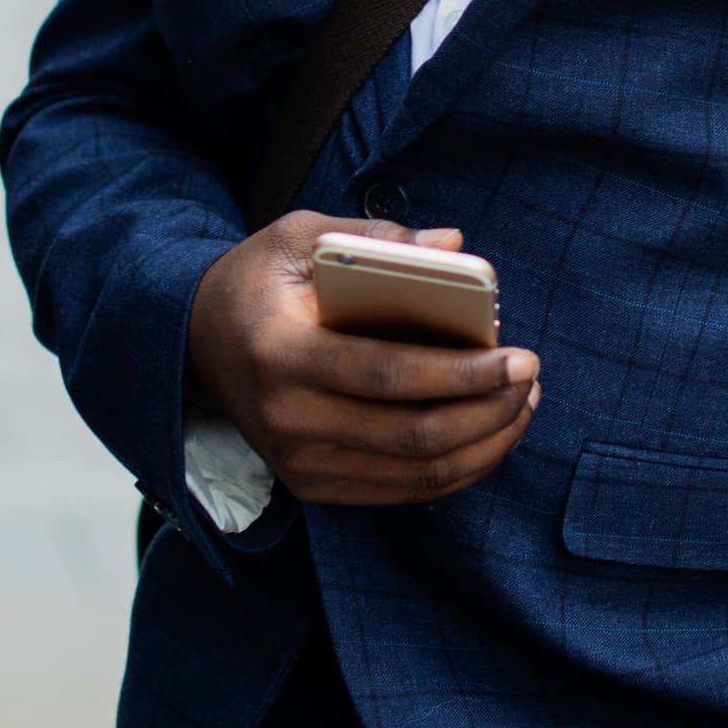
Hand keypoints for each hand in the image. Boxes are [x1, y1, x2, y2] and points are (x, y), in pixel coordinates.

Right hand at [184, 213, 537, 506]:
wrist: (195, 342)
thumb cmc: (260, 281)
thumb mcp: (300, 236)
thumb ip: (375, 235)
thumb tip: (454, 246)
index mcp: (281, 354)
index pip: (387, 375)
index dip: (461, 373)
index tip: (519, 356)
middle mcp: (287, 420)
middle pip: (412, 436)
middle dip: (489, 412)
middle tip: (532, 378)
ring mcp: (298, 464)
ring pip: (417, 474)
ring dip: (485, 444)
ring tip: (523, 403)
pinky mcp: (313, 487)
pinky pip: (403, 491)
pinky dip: (458, 470)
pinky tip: (491, 434)